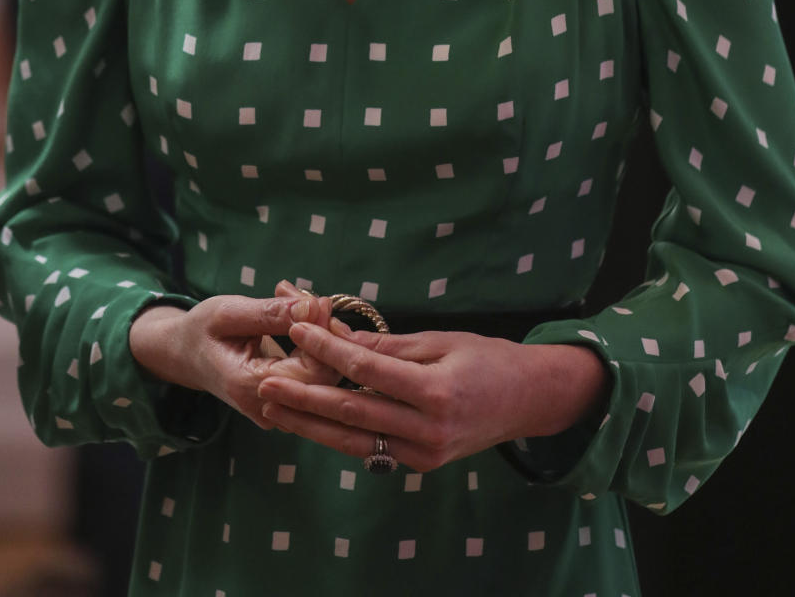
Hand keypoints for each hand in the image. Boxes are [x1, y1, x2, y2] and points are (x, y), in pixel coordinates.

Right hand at [128, 281, 342, 430]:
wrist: (184, 354)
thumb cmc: (201, 331)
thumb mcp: (228, 313)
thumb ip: (271, 313)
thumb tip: (316, 307)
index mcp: (250, 388)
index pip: (315, 372)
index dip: (324, 336)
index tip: (316, 301)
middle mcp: (268, 408)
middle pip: (325, 376)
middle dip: (323, 331)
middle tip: (307, 296)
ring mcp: (278, 410)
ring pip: (323, 374)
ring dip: (318, 334)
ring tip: (293, 298)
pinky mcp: (285, 401)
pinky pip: (313, 374)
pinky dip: (311, 343)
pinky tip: (295, 315)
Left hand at [257, 323, 609, 470]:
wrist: (528, 401)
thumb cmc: (487, 358)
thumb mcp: (441, 340)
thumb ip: (388, 345)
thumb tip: (338, 333)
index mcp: (436, 391)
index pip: (368, 369)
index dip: (329, 350)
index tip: (297, 330)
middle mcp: (429, 430)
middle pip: (353, 413)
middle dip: (304, 398)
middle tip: (266, 383)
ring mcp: (425, 454)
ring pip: (355, 440)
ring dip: (310, 424)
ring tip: (274, 407)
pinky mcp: (421, 466)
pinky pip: (372, 448)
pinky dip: (340, 434)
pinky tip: (309, 422)